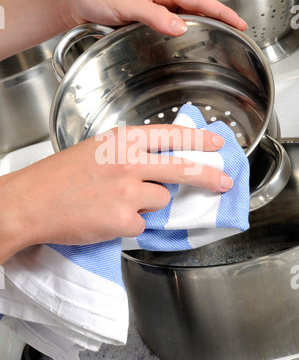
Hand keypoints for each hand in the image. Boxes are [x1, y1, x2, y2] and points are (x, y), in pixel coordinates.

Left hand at [0, 0, 246, 58]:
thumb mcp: (125, 4)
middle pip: (196, 8)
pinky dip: (184, 32)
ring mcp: (153, 8)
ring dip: (203, 27)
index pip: (199, 0)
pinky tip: (187, 42)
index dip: (221, 12)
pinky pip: (170, 26)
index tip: (239, 23)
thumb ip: (153, 15)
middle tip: (236, 34)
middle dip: (218, 19)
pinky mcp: (144, 19)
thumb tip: (180, 27)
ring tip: (220, 39)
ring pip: (185, 17)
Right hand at [0, 126, 231, 261]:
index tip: (216, 143)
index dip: (198, 139)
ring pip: (160, 200)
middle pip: (183, 168)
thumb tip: (156, 164)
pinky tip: (106, 218)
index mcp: (122, 140)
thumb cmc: (58, 176)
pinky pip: (142, 224)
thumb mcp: (96, 150)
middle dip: (209, 175)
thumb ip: (128, 153)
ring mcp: (129, 191)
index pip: (171, 135)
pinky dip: (129, 225)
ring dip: (145, 204)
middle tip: (225, 180)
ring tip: (113, 202)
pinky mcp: (125, 219)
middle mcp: (130, 162)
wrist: (31, 202)